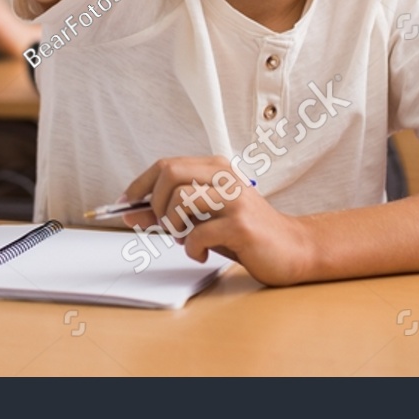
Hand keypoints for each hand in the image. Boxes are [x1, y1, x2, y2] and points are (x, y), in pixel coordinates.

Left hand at [119, 156, 317, 285]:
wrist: (292, 249)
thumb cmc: (244, 233)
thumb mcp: (202, 219)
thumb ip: (168, 213)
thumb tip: (130, 213)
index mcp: (215, 168)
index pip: (165, 165)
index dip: (139, 185)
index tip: (126, 203)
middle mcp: (224, 177)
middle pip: (169, 173)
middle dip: (155, 203)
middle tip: (164, 225)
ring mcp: (234, 200)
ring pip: (180, 200)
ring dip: (173, 226)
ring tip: (185, 239)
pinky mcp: (241, 225)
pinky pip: (198, 233)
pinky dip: (191, 248)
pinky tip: (201, 253)